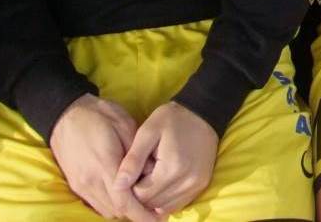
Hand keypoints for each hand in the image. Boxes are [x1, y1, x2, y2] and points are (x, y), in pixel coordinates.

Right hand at [49, 95, 156, 220]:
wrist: (66, 113)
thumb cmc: (99, 115)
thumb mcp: (124, 125)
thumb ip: (137, 153)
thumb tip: (153, 173)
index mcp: (104, 164)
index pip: (124, 200)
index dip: (141, 214)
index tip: (157, 219)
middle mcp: (90, 180)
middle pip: (116, 210)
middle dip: (135, 214)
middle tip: (155, 212)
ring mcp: (80, 185)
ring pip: (105, 210)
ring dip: (123, 210)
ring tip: (141, 204)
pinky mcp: (75, 185)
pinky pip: (95, 204)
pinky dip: (111, 205)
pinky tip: (123, 196)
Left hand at [115, 102, 218, 216]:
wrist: (203, 111)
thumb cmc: (172, 119)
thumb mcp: (148, 132)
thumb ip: (132, 161)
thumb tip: (117, 186)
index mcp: (171, 168)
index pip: (141, 196)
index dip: (130, 188)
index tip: (129, 172)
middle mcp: (187, 182)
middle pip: (152, 204)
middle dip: (141, 194)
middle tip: (139, 173)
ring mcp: (196, 185)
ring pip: (165, 208)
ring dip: (153, 198)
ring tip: (150, 176)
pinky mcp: (202, 185)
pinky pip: (178, 204)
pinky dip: (166, 198)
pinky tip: (162, 181)